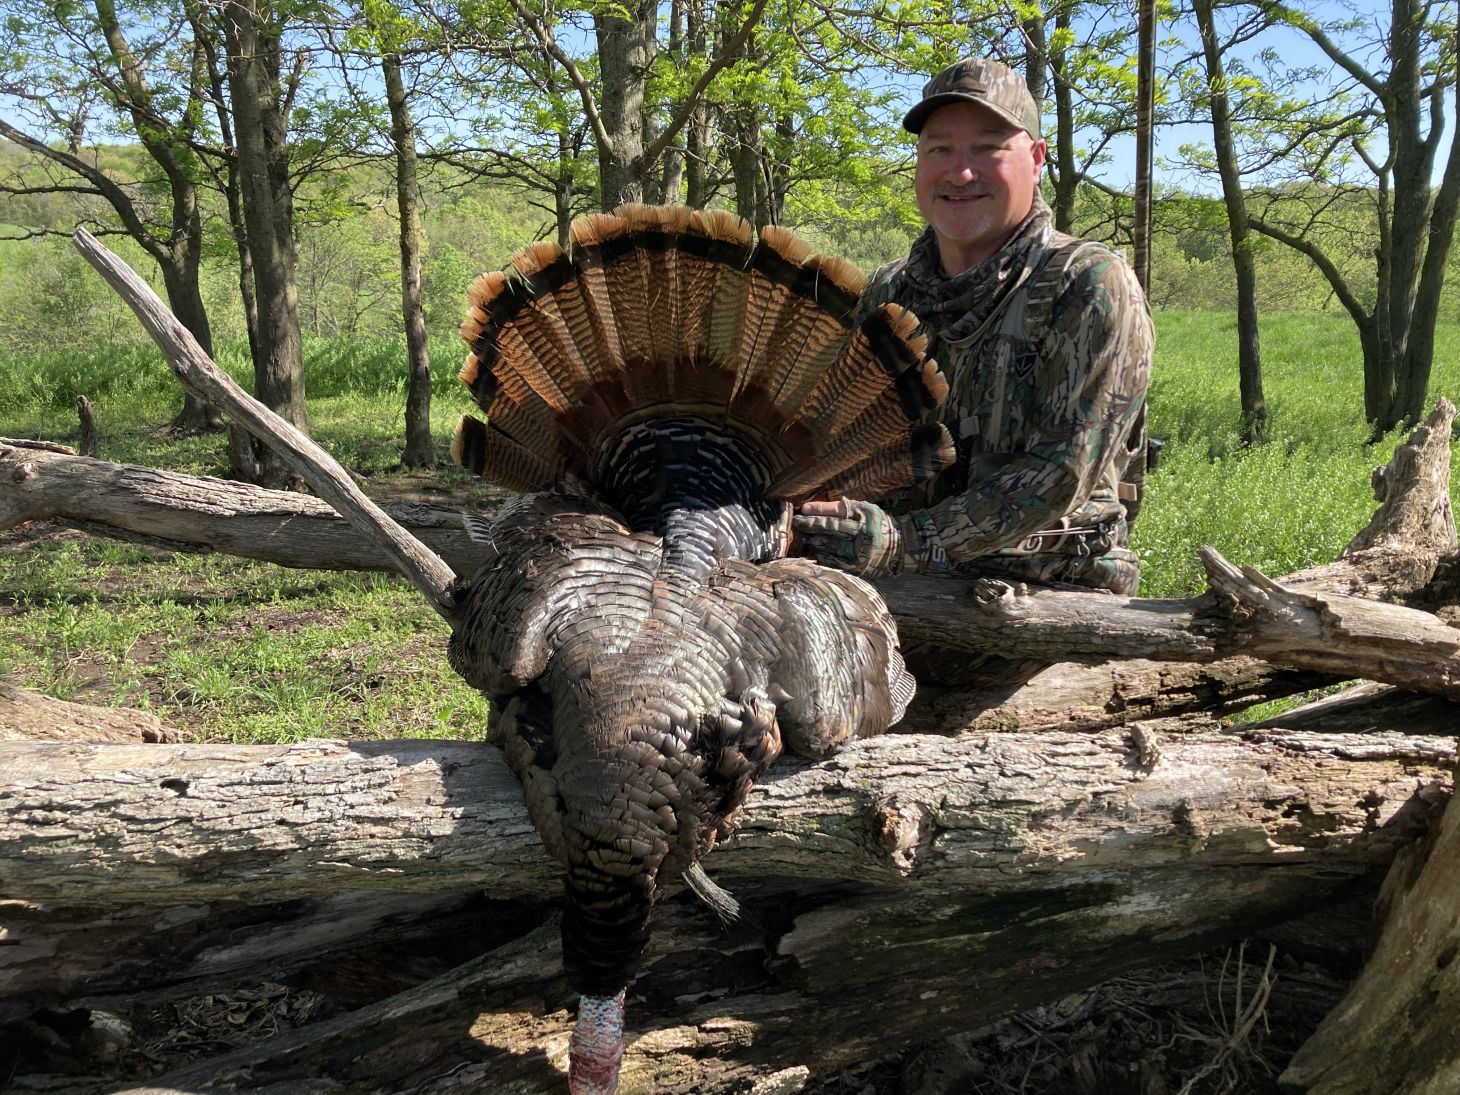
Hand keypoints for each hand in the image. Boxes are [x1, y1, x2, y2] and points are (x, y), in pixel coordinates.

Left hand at [792, 498, 907, 577]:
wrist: (904, 547)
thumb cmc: (879, 525)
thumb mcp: (866, 510)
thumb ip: (843, 508)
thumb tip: (812, 509)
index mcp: (866, 515)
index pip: (837, 512)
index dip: (819, 511)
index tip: (803, 509)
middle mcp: (864, 534)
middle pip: (832, 529)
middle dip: (811, 526)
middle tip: (797, 523)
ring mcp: (861, 552)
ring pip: (830, 547)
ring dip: (815, 542)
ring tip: (805, 538)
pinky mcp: (859, 568)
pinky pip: (835, 562)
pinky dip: (823, 557)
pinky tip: (815, 552)